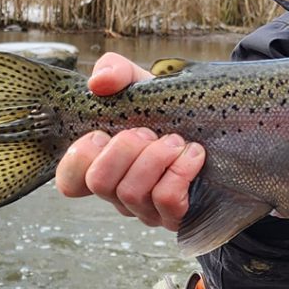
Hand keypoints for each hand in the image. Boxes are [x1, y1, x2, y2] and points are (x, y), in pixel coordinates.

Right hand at [54, 52, 205, 229]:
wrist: (220, 124)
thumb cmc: (171, 110)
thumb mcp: (141, 84)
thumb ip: (114, 72)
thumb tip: (99, 83)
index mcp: (104, 165)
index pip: (69, 182)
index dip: (80, 158)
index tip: (104, 133)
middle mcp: (121, 192)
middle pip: (100, 183)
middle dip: (125, 149)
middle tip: (149, 132)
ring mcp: (147, 210)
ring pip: (132, 193)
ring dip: (155, 158)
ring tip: (176, 140)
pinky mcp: (177, 217)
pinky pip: (167, 201)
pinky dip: (180, 171)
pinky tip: (194, 154)